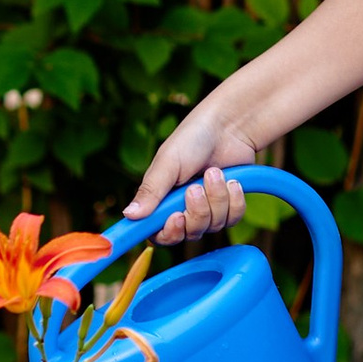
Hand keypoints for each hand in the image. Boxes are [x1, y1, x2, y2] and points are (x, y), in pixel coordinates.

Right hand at [121, 106, 265, 243]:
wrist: (228, 127)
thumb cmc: (192, 139)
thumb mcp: (167, 163)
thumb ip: (150, 190)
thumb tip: (128, 215)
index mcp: (161, 201)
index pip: (159, 234)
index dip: (169, 233)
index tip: (177, 217)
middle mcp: (183, 209)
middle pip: (189, 234)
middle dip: (197, 211)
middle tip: (196, 187)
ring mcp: (208, 210)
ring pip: (213, 226)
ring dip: (217, 198)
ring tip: (215, 172)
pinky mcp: (229, 207)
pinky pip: (233, 219)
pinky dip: (234, 200)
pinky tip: (232, 180)